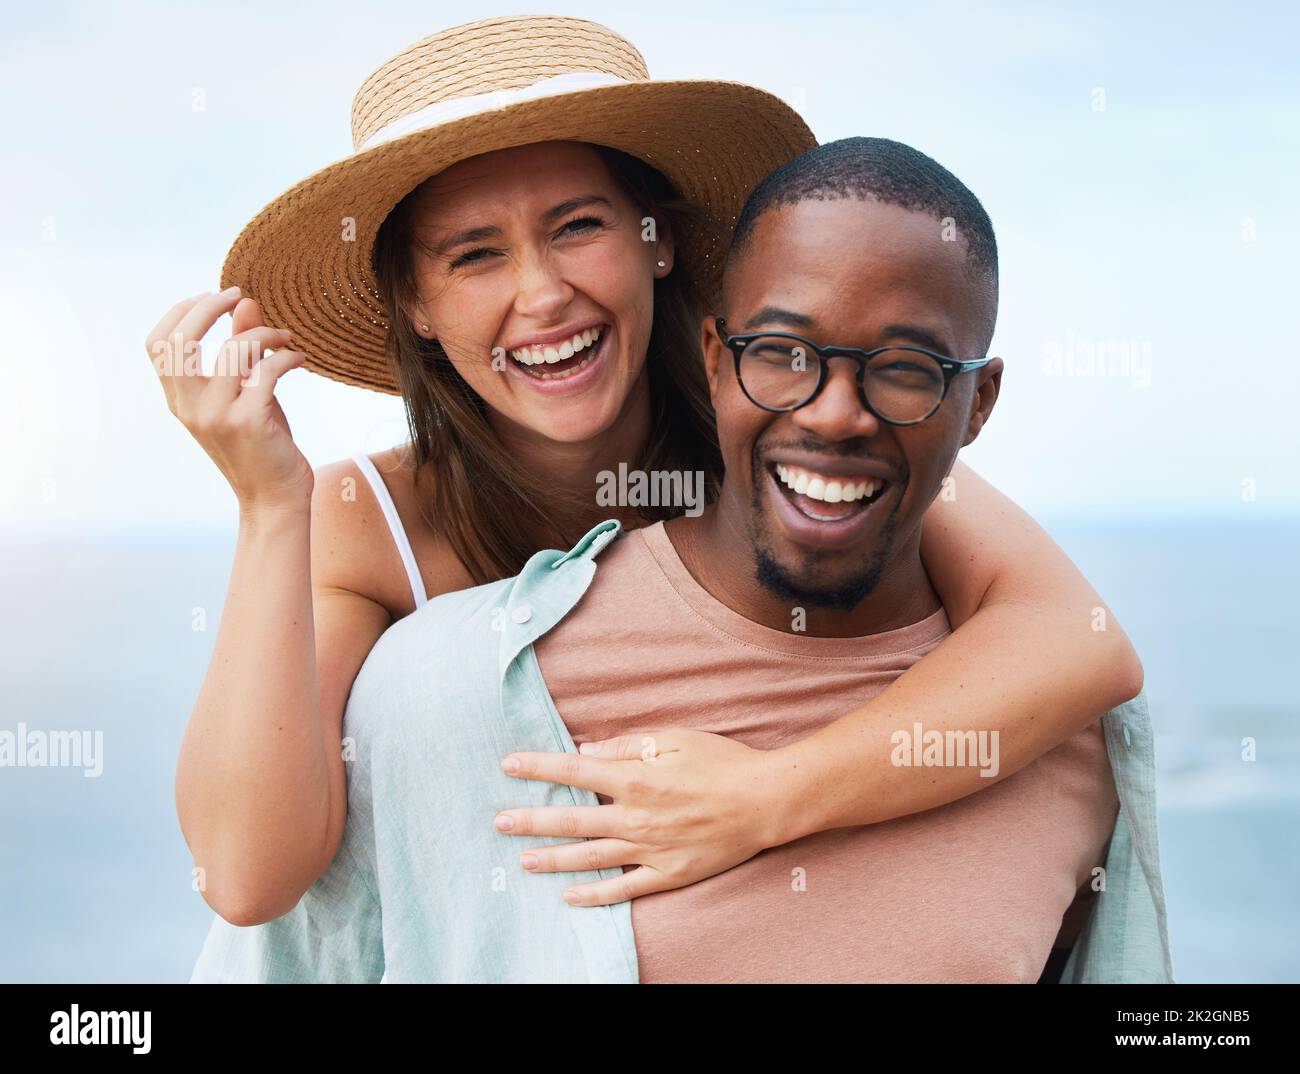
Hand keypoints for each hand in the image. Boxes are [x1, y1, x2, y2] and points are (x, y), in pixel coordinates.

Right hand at [145, 288, 312, 510]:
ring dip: (265, 334)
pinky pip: (267, 371)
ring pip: (233, 350)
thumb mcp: (245, 394)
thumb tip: (245, 302)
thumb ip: (241, 350)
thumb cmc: (261, 446)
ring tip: (285, 338)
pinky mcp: (249, 422)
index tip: (216, 297)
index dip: (182, 311)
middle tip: (242, 295)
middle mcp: (189, 407)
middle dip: (210, 306)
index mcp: (179, 400)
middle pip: (180, 340)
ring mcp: (216, 416)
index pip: (158, 344)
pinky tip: (298, 359)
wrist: (275, 499)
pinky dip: (286, 357)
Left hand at [495, 729, 790, 905]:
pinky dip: (596, 894)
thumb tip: (586, 752)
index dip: (537, 768)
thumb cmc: (721, 762)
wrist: (766, 800)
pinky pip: (624, 888)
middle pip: (572, 821)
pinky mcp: (668, 873)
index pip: (573, 772)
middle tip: (499, 823)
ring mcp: (651, 849)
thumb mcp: (673, 739)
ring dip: (553, 859)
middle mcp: (635, 817)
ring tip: (523, 860)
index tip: (508, 764)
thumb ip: (626, 746)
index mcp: (635, 778)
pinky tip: (570, 896)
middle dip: (531, 821)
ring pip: (590, 857)